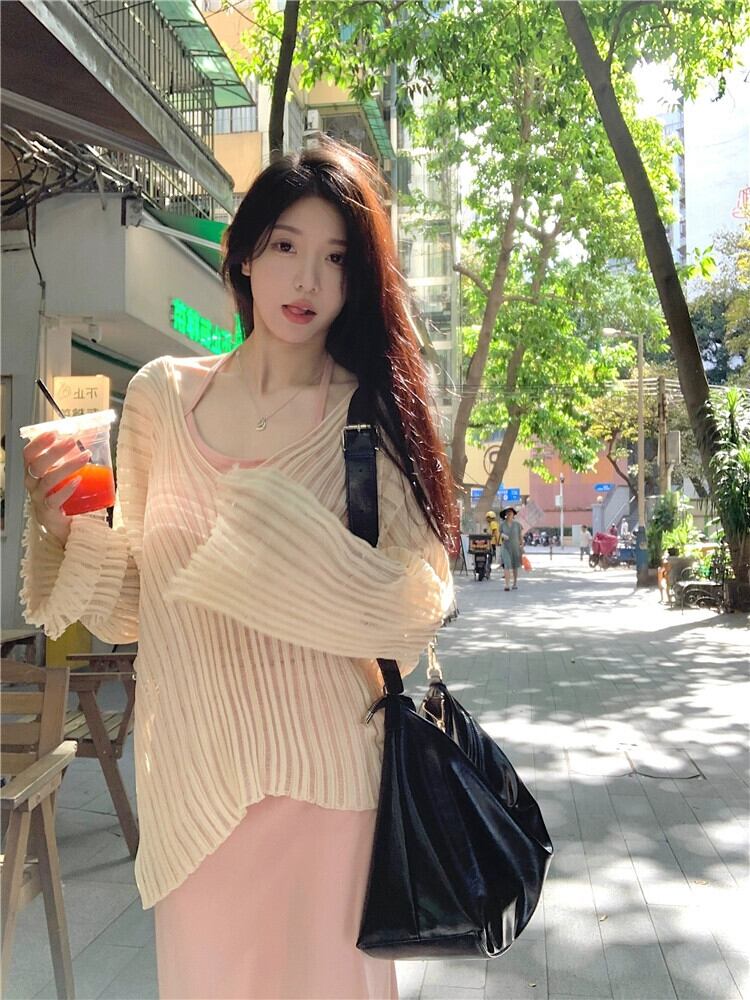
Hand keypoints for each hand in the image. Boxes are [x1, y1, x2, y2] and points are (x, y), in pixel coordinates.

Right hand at [23, 431, 91, 546]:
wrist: (63, 525)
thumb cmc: (62, 495)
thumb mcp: (64, 474)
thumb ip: (73, 456)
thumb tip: (93, 433)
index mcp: (34, 472)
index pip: (29, 454)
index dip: (39, 442)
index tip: (54, 432)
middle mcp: (33, 484)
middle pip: (37, 465)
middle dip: (55, 451)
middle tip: (72, 441)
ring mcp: (40, 498)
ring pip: (48, 480)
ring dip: (68, 466)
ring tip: (84, 457)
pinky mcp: (49, 512)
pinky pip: (54, 499)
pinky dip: (67, 489)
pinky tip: (78, 481)